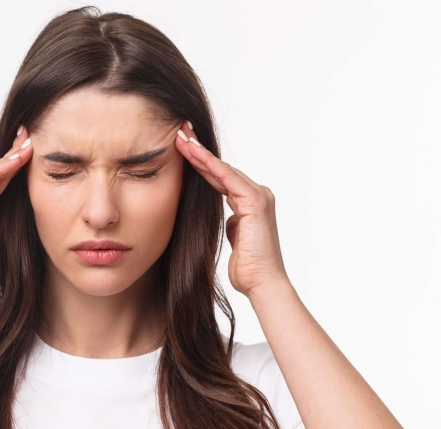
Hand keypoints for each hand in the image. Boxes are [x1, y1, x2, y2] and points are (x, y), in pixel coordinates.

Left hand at [174, 121, 289, 297]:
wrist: (262, 284)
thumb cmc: (247, 269)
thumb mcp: (235, 239)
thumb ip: (232, 223)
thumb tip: (229, 219)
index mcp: (252, 203)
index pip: (221, 178)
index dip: (201, 163)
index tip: (182, 149)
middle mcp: (258, 195)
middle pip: (221, 169)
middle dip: (199, 151)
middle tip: (179, 133)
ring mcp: (259, 196)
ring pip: (222, 169)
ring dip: (200, 153)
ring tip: (180, 138)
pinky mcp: (255, 202)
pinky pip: (227, 178)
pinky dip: (209, 164)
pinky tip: (193, 153)